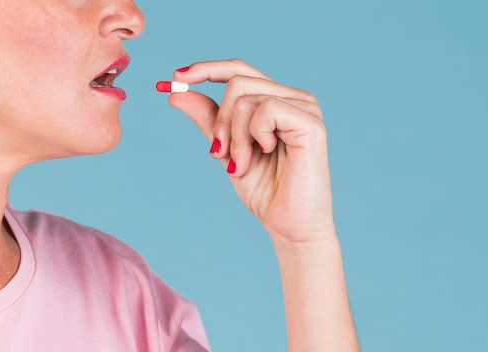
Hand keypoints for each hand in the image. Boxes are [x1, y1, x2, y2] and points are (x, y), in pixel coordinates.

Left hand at [168, 59, 334, 244]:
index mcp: (277, 101)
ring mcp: (305, 108)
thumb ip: (209, 121)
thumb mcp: (227, 150)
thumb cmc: (266, 191)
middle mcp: (294, 98)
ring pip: (246, 97)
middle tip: (220, 154)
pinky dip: (254, 135)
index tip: (176, 76)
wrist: (290, 227)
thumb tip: (177, 91)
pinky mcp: (311, 124)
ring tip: (242, 163)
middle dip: (219, 121)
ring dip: (234, 136)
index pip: (239, 70)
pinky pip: (266, 109)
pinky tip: (265, 152)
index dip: (207, 69)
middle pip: (238, 82)